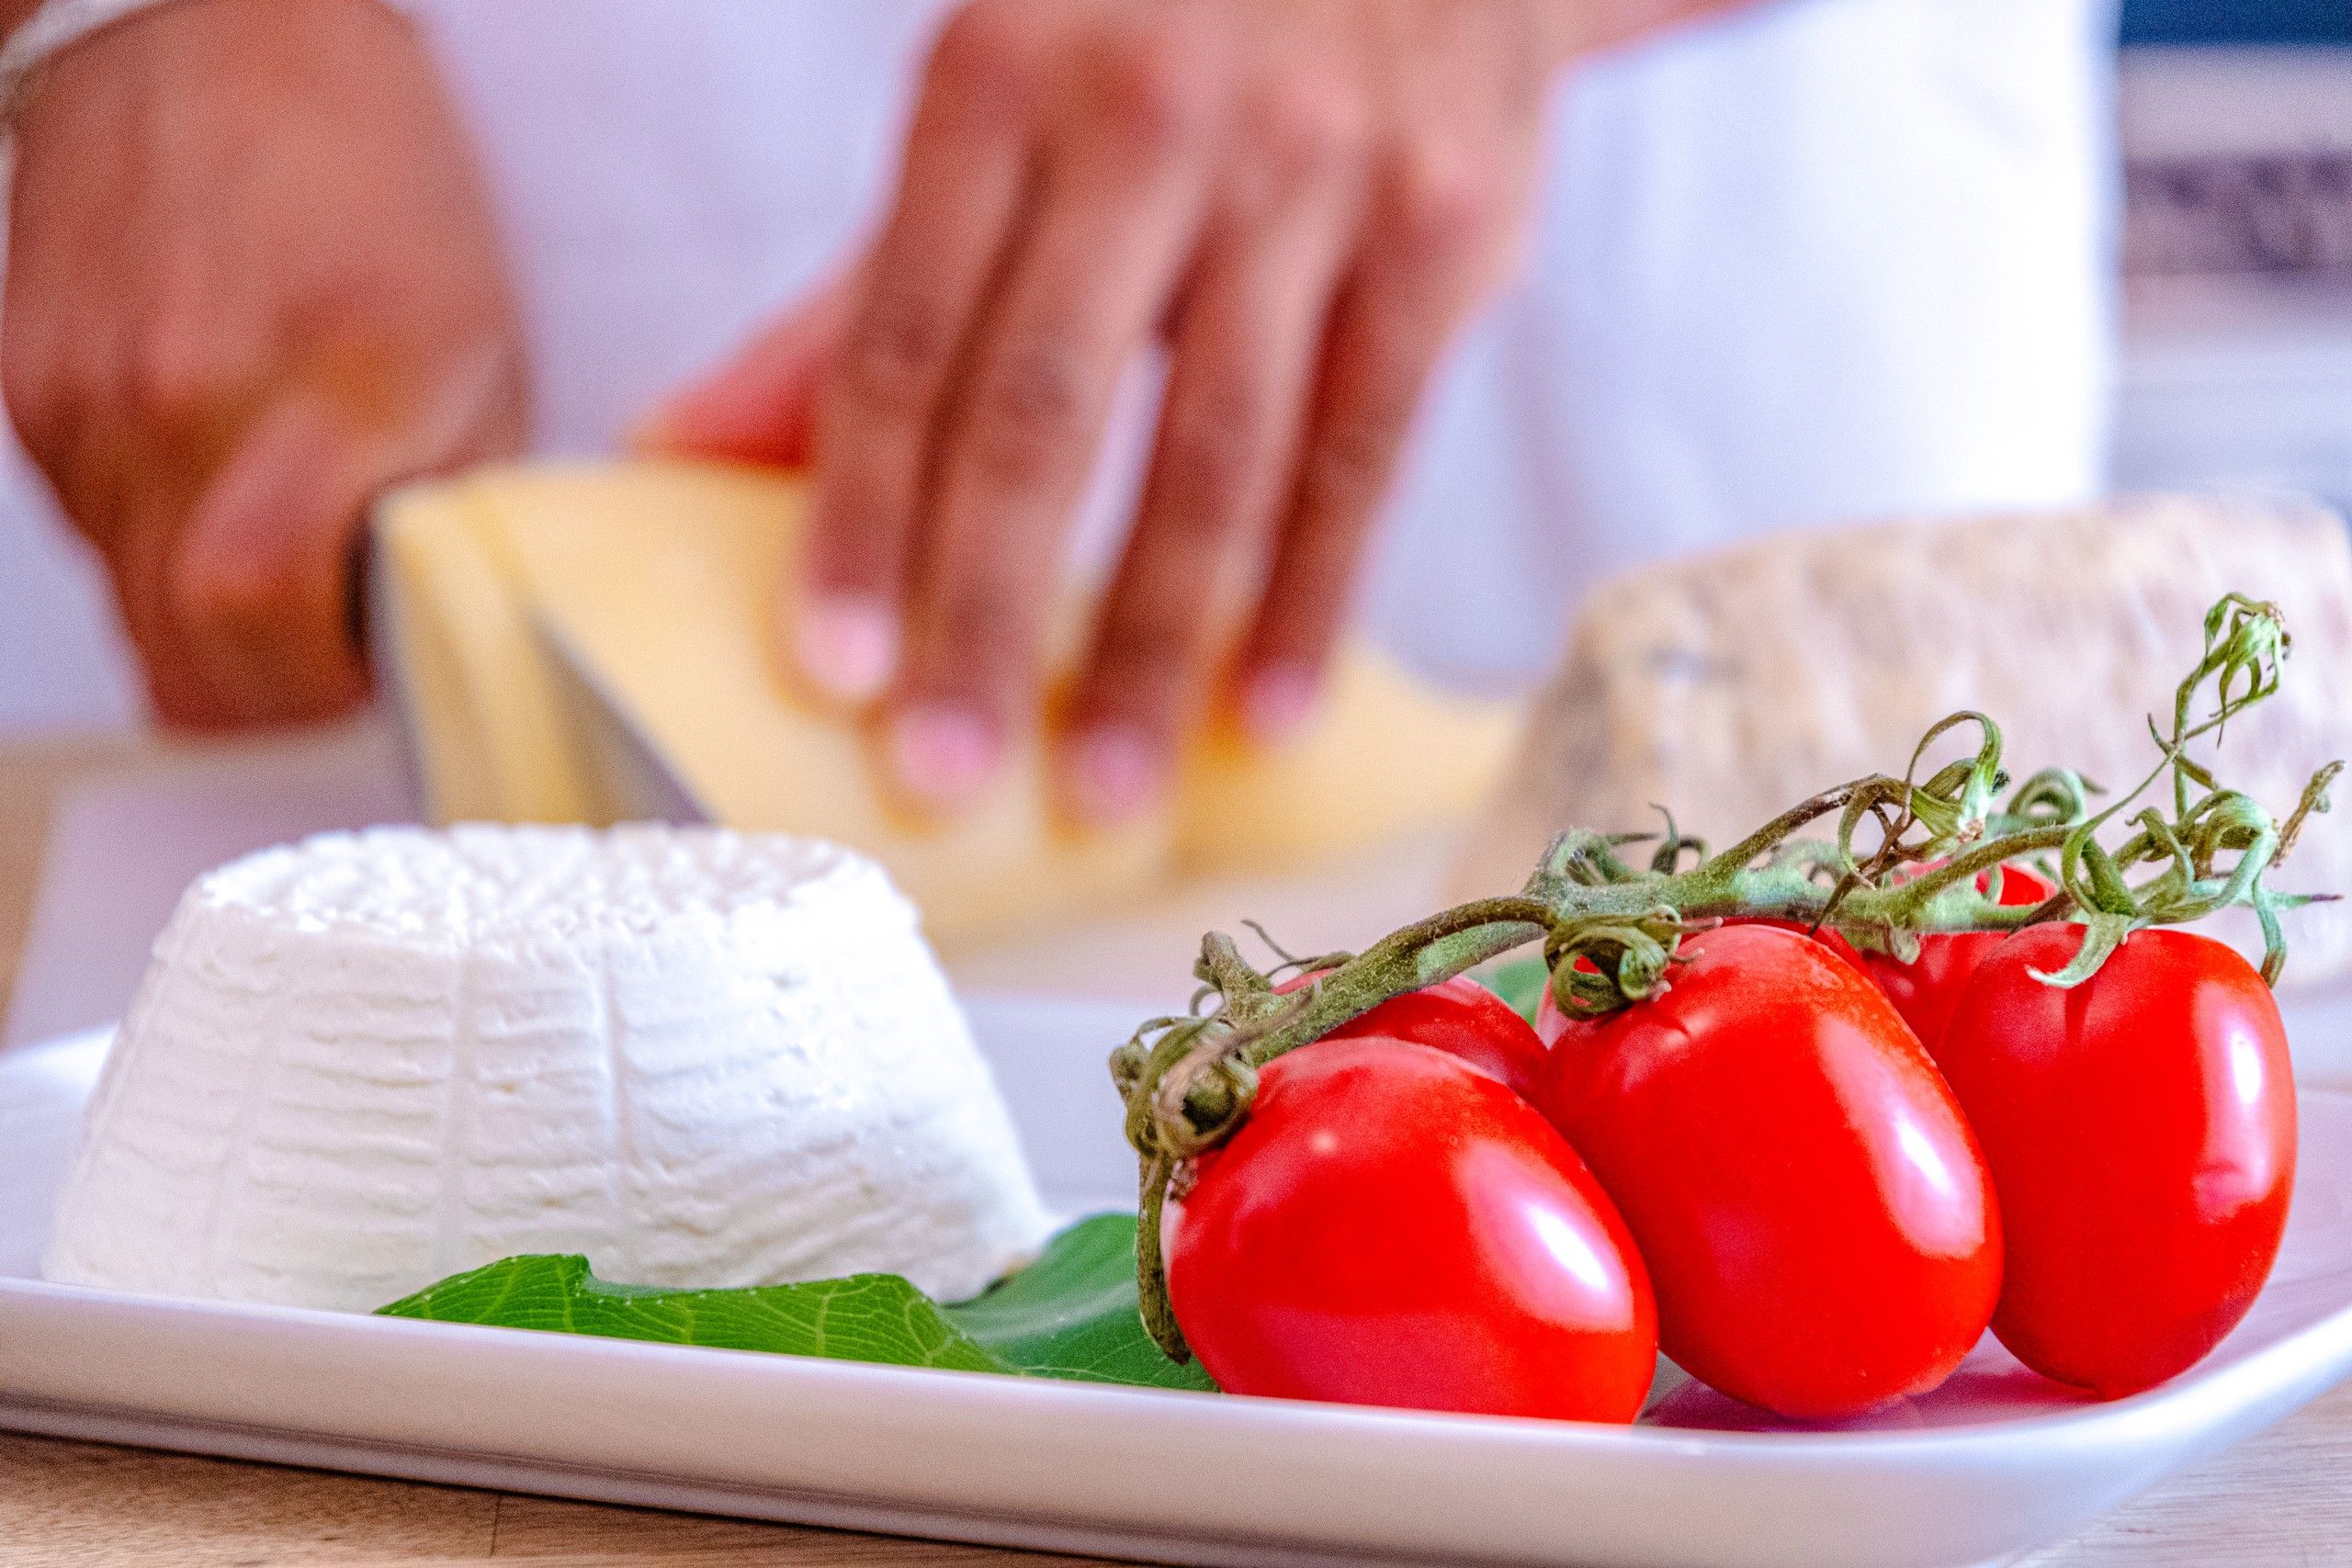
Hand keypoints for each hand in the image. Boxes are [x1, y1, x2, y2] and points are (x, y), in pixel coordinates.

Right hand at [4, 0, 528, 729]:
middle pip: (178, 641)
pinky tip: (211, 475)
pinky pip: (83, 524)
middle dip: (263, 684)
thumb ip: (450, 506)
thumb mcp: (483, 351)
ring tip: (277, 541)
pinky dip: (149, 536)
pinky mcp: (22, 373)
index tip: (355, 674)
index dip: (305, 682)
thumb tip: (420, 630)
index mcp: (321, 385)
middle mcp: (178, 392)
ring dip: (201, 611)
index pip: (253, 608)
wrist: (239, 33)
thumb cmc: (385, 180)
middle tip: (324, 653)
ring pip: (125, 597)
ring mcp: (82, 386)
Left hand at [651, 0, 1601, 821]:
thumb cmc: (1163, 32)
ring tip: (1103, 793)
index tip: (829, 673)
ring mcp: (1312, 176)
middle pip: (1048, 413)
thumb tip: (678, 447)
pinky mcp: (1445, 235)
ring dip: (1155, 647)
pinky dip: (1312, 598)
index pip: (904, 340)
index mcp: (999, 78)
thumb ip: (857, 292)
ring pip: (1217, 455)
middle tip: (941, 773)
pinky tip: (1265, 714)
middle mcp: (1151, 120)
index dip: (860, 517)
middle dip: (988, 613)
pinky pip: (1365, 452)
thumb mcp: (999, 117)